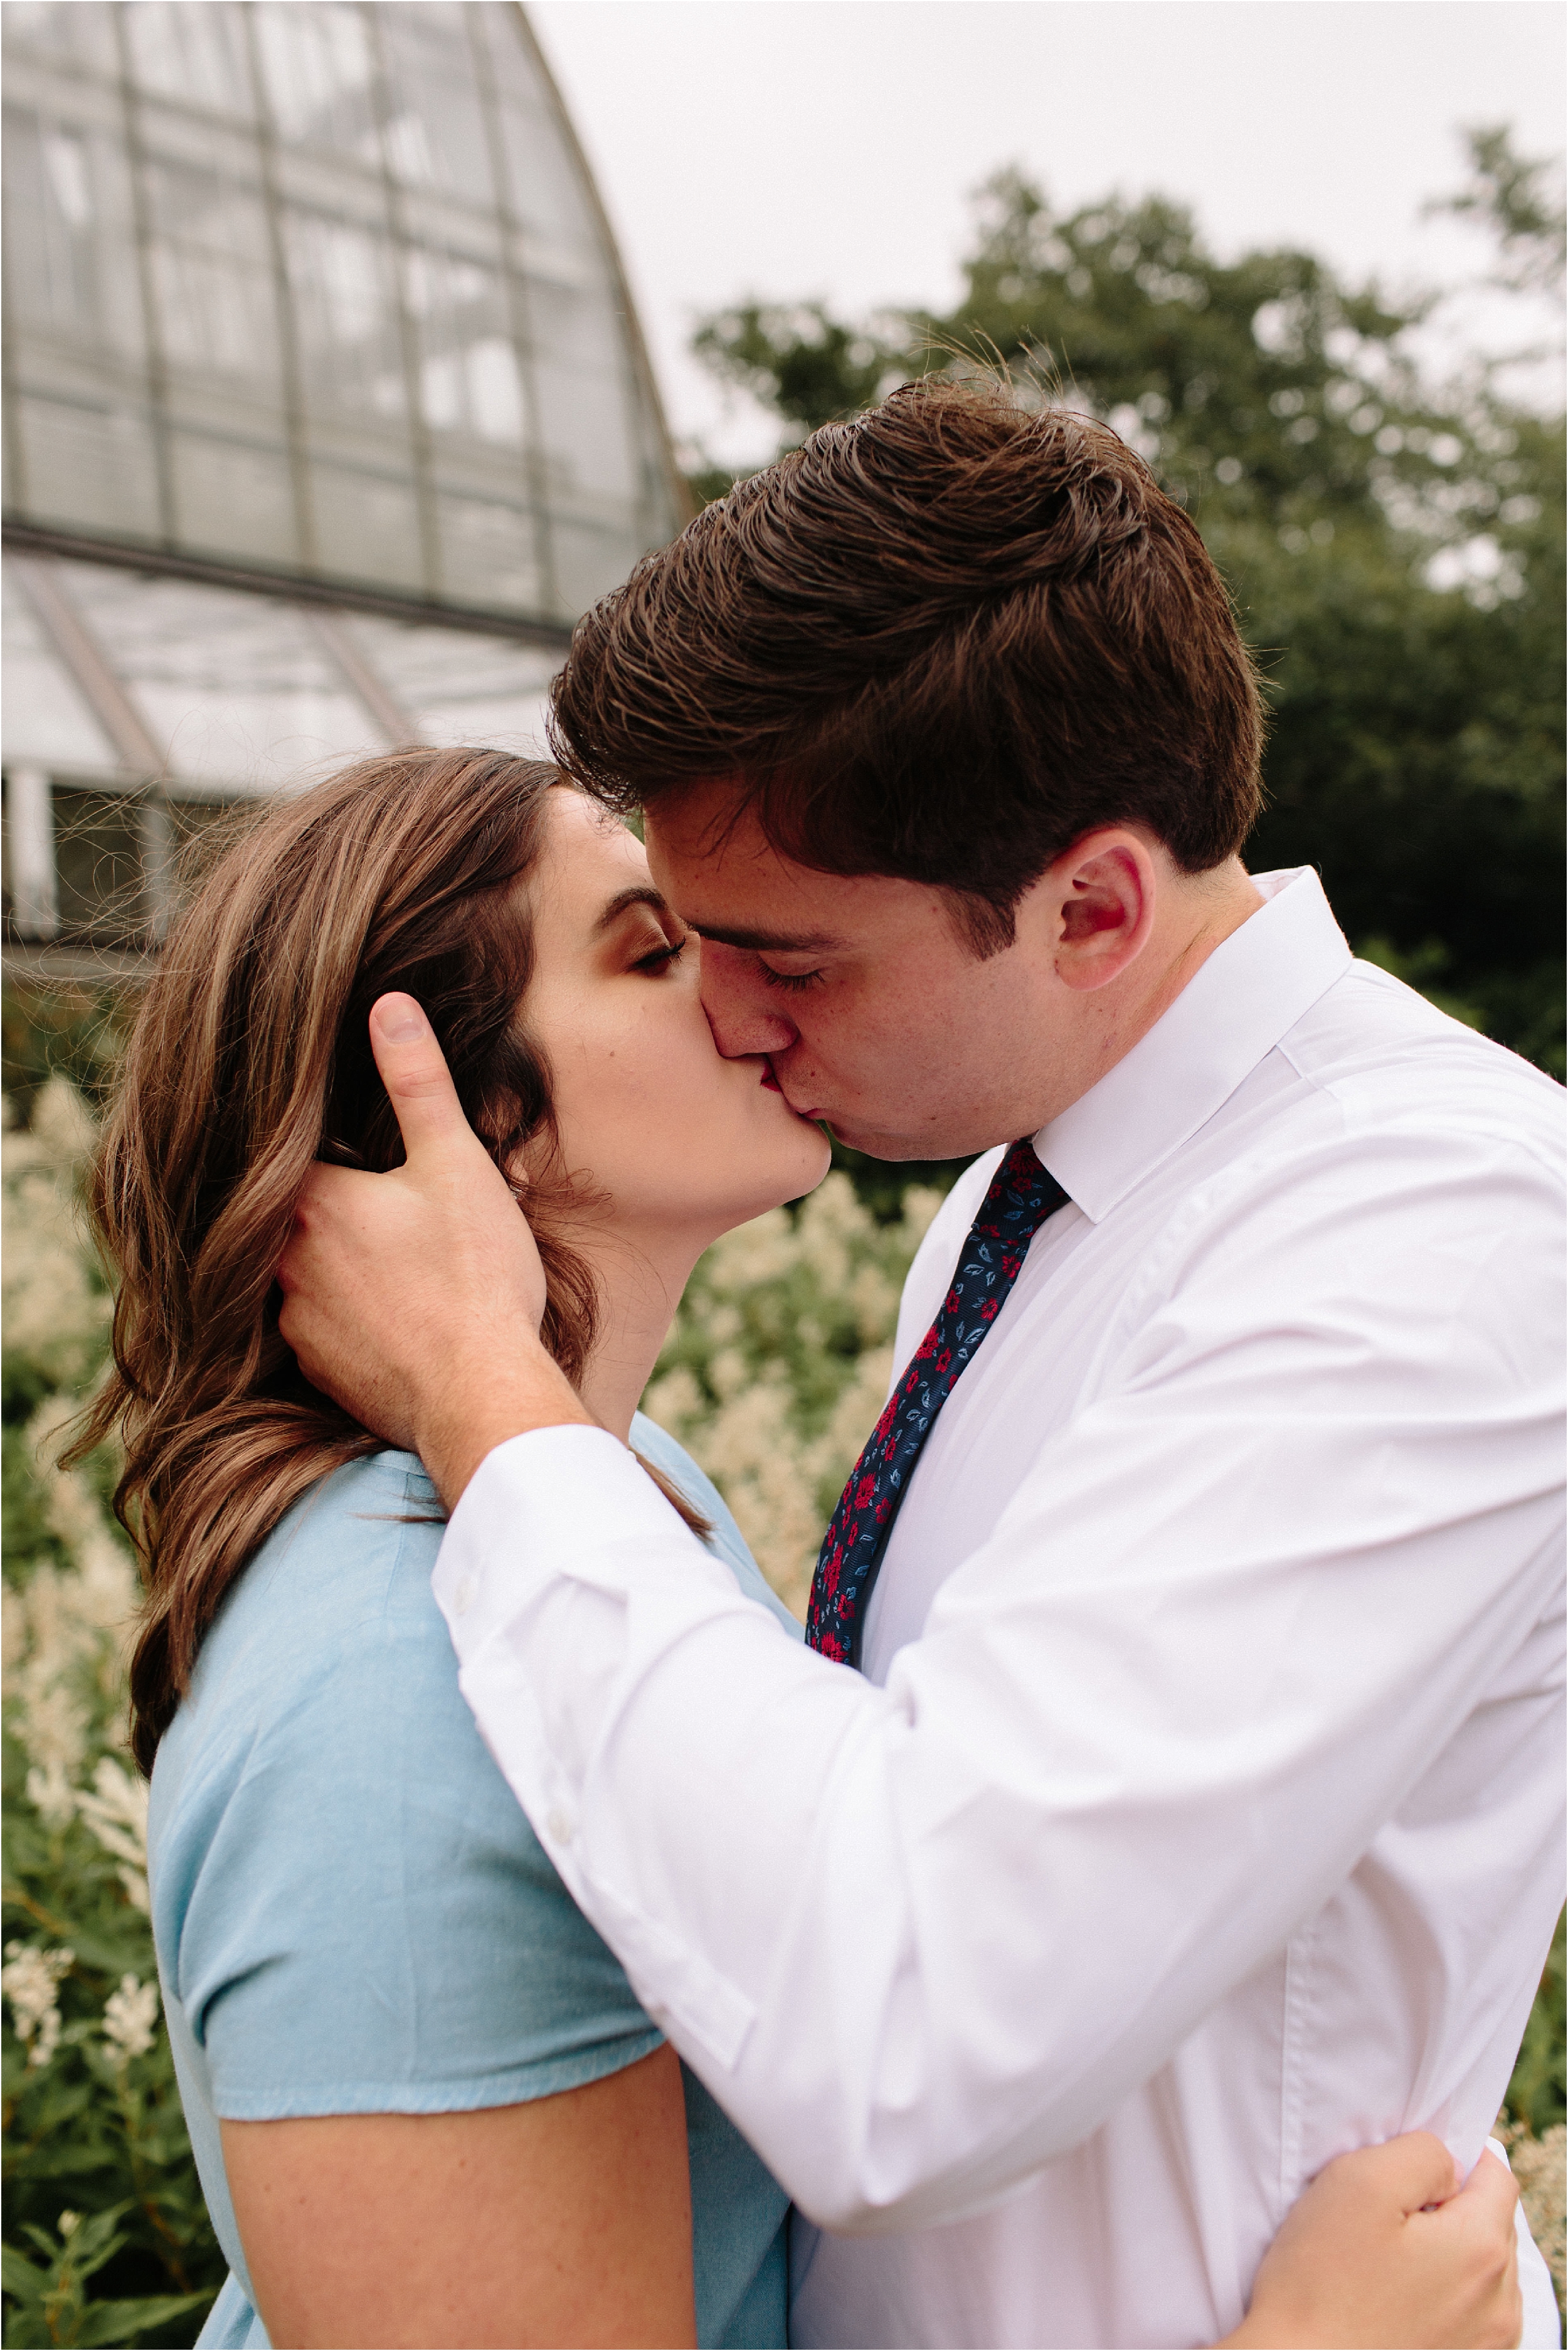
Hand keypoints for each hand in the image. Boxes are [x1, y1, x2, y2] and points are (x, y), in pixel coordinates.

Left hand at [277, 995, 589, 1499]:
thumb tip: (389, 1006)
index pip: (296, 1153)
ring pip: (305, 1273)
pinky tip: (397, 1317)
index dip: (335, 1150)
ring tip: (403, 1266)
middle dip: (342, 1207)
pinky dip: (352, 1318)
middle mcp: (282, 1261)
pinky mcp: (315, 1371)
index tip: (366, 1154)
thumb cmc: (475, 1275)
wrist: (481, 1395)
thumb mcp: (455, 1162)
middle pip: (298, 1214)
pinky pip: (320, 1328)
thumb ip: (417, 1081)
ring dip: (342, 1266)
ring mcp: (294, 1322)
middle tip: (395, 1208)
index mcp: (308, 1200)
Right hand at [1224, 2134, 1521, 2349]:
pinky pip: (1468, 2310)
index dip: (1449, 2160)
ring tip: (1385, 2263)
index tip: (1400, 2176)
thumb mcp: (1361, 2182)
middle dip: (1444, 2207)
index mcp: (1481, 2249)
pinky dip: (1440, 2294)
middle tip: (1383, 2220)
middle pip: (1489, 2222)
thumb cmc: (1320, 2280)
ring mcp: (1486, 2343)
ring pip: (1480, 2268)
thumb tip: (1448, 2166)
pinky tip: (1394, 2298)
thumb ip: (1421, 2154)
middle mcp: (1498, 2303)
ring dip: (1444, 2253)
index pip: (1496, 2175)